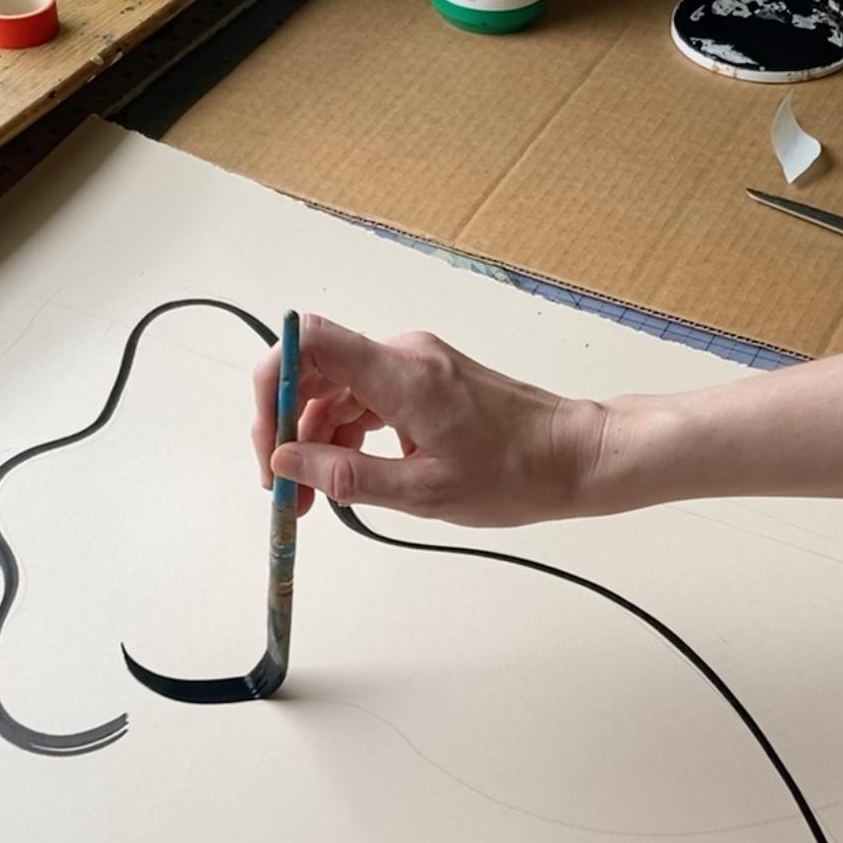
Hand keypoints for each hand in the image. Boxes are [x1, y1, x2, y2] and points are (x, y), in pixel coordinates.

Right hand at [251, 315, 603, 526]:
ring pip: (336, 391)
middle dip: (288, 430)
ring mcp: (413, 365)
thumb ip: (348, 475)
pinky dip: (344, 436)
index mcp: (402, 373)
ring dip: (315, 441)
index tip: (269, 444)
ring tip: (313, 499)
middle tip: (285, 490)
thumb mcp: (425, 493)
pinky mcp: (423, 381)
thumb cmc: (514, 475)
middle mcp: (403, 356)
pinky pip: (364, 400)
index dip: (271, 386)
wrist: (573, 456)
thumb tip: (287, 462)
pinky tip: (345, 476)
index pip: (307, 344)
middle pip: (314, 372)